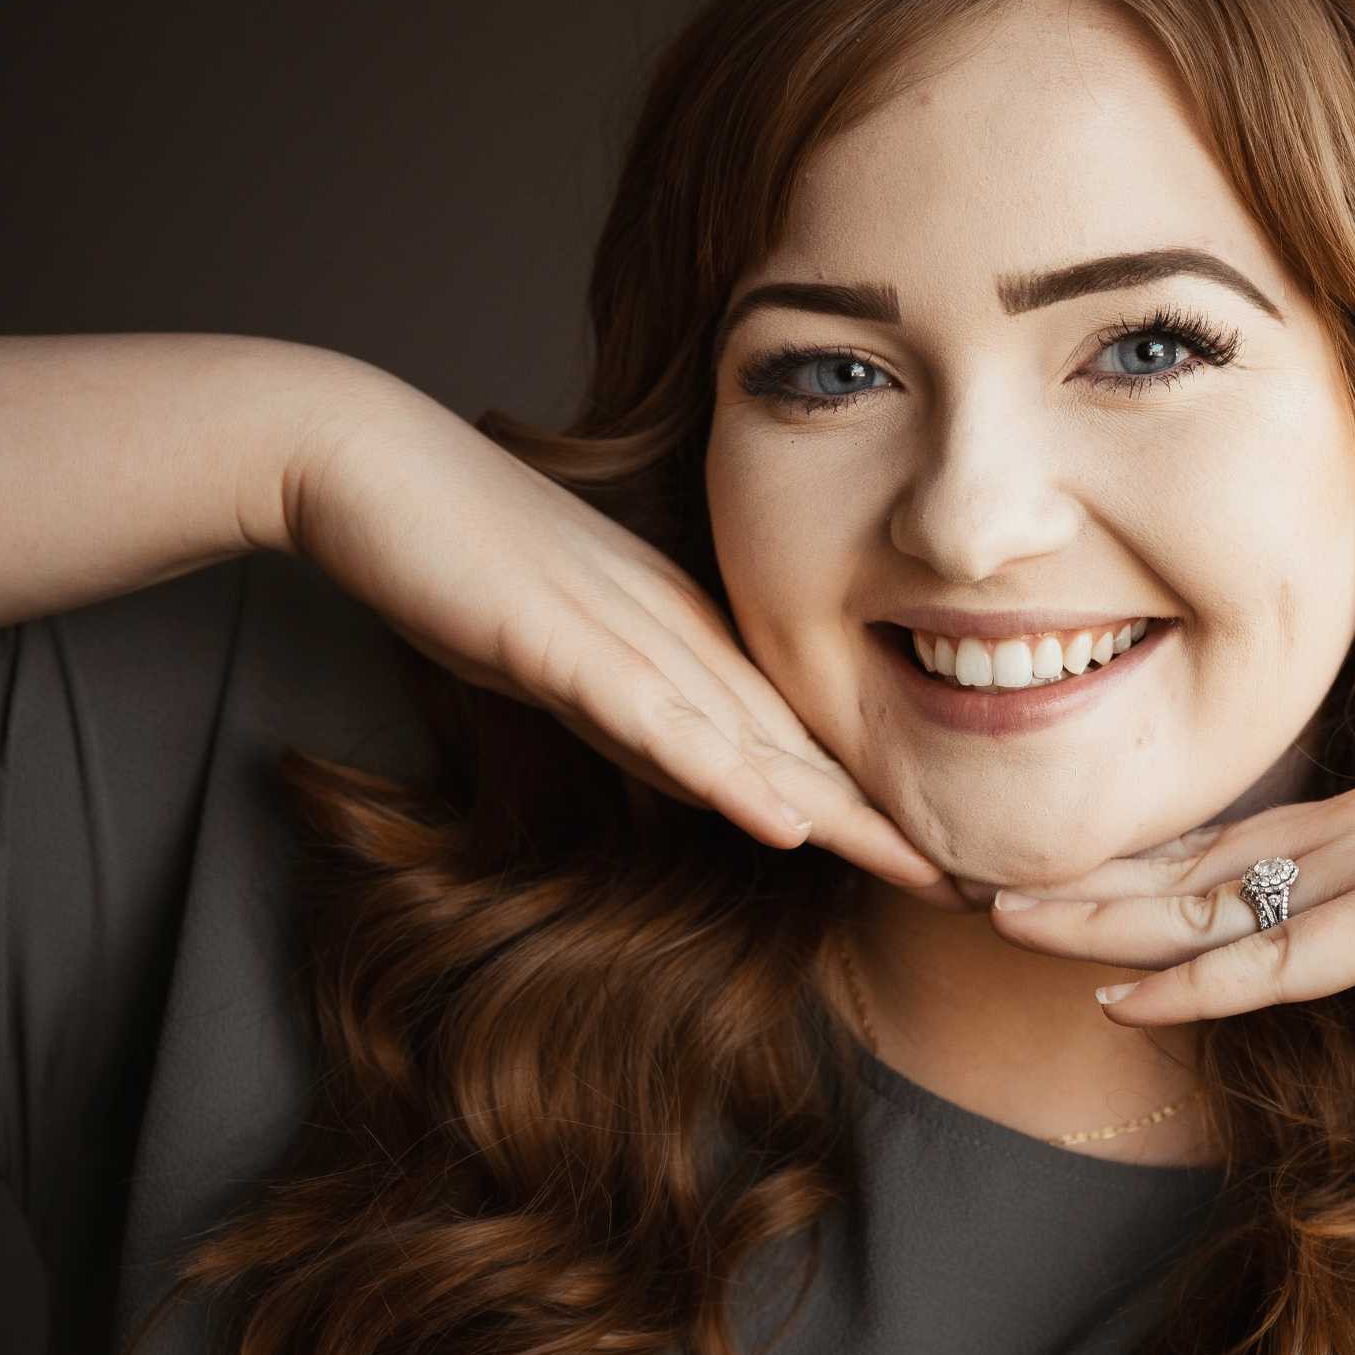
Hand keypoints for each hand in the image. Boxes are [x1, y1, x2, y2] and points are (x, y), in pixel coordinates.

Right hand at [275, 395, 942, 887]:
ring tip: (926, 873)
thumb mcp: (571, 661)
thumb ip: (642, 719)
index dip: (876, 809)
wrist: (370, 467)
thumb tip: (710, 786)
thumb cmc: (463, 561)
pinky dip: (720, 777)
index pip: (800, 742)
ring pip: (754, 743)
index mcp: (689, 642)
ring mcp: (628, 638)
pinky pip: (653, 721)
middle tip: (984, 887)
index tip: (948, 863)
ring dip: (843, 817)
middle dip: (892, 827)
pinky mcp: (562, 645)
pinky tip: (782, 825)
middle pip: (805, 750)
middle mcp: (682, 639)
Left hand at [985, 737, 1354, 1022]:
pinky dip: (1192, 982)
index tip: (1068, 871)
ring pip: (1207, 904)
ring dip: (1104, 921)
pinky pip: (1273, 960)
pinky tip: (1122, 994)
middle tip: (987, 886)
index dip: (1146, 858)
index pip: (1237, 838)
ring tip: (1008, 924)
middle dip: (1090, 880)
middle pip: (1196, 861)